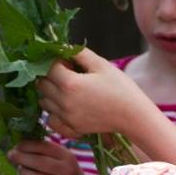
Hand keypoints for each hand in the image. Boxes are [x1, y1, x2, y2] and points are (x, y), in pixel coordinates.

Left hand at [10, 139, 95, 174]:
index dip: (28, 145)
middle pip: (38, 162)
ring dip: (22, 172)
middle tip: (11, 155)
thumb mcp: (62, 157)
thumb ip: (45, 150)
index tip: (17, 145)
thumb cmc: (66, 170)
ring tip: (20, 170)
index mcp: (66, 157)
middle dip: (20, 157)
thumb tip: (19, 146)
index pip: (44, 147)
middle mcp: (64, 171)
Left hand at [36, 48, 156, 140]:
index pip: (48, 68)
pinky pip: (50, 119)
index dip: (54, 61)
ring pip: (44, 102)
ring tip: (67, 89)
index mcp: (70, 84)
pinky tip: (66, 106)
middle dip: (49, 75)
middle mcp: (63, 102)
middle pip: (42, 85)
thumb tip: (62, 46)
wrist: (133, 116)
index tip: (66, 60)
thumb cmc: (120, 88)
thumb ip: (79, 53)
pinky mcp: (71, 128)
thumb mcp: (101, 64)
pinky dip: (53, 112)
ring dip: (50, 93)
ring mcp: (66, 117)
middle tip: (66, 72)